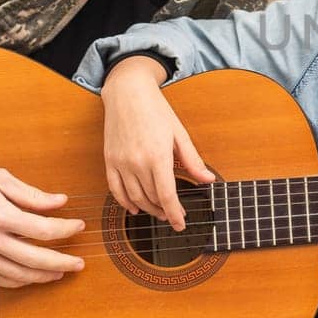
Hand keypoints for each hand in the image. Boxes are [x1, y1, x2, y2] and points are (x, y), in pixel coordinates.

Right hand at [0, 146, 82, 288]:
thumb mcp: (0, 177)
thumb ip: (32, 195)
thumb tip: (59, 202)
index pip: (43, 230)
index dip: (66, 230)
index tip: (78, 227)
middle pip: (34, 259)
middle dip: (61, 263)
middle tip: (78, 263)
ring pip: (15, 275)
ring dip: (41, 276)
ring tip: (58, 273)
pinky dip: (15, 281)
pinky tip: (28, 277)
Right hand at [101, 56, 212, 231]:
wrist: (127, 92)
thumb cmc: (156, 110)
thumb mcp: (179, 133)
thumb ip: (192, 160)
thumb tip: (208, 180)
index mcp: (158, 156)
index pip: (167, 195)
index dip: (175, 214)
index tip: (181, 224)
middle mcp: (137, 162)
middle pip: (152, 198)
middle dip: (164, 211)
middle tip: (174, 215)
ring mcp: (120, 162)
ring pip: (134, 198)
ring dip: (148, 209)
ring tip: (159, 212)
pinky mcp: (109, 160)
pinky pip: (115, 190)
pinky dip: (125, 203)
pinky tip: (135, 208)